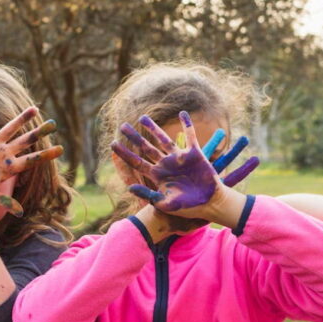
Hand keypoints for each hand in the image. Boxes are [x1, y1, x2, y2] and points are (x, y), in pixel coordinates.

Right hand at [0, 93, 61, 216]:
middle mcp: (3, 153)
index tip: (62, 149)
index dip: (46, 155)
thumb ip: (4, 203)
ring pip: (10, 128)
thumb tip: (21, 213)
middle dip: (39, 132)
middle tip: (54, 122)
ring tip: (35, 108)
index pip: (32, 160)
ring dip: (22, 118)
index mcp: (9, 167)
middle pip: (26, 141)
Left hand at [111, 111, 258, 219]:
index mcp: (157, 176)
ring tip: (142, 117)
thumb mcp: (165, 203)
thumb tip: (129, 187)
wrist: (210, 204)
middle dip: (135, 137)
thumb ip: (148, 195)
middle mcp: (166, 164)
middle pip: (146, 147)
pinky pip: (190, 136)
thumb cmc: (187, 208)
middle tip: (123, 126)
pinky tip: (182, 113)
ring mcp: (179, 158)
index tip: (113, 144)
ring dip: (153, 128)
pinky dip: (187, 124)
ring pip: (163, 139)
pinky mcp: (194, 154)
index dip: (125, 153)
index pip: (137, 162)